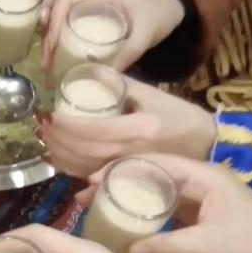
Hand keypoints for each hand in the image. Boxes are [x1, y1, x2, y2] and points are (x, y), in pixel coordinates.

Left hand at [41, 76, 214, 177]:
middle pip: (86, 152)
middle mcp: (134, 154)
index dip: (68, 125)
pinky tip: (60, 162)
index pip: (95, 130)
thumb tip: (87, 69)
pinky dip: (74, 174)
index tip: (51, 114)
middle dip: (58, 140)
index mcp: (141, 129)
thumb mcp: (153, 94)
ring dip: (61, 157)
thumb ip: (120, 83)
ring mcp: (132, 171)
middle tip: (42, 125)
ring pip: (86, 170)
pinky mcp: (130, 181)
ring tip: (46, 140)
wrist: (209, 146)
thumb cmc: (181, 117)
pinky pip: (95, 182)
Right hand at [43, 0, 184, 71]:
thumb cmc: (160, 12)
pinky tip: (62, 70)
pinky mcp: (96, 30)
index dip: (53, 19)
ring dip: (53, 49)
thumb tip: (106, 77)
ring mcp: (92, 16)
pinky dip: (65, 53)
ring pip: (63, 28)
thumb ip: (130, 51)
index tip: (52, 44)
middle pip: (58, 16)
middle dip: (48, 40)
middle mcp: (91, 4)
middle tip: (46, 66)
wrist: (173, 9)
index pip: (65, 0)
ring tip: (49, 72)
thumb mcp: (147, 32)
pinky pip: (74, 38)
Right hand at [76, 154, 251, 252]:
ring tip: (100, 203)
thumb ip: (167, 246)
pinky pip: (169, 201)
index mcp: (204, 174)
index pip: (157, 161)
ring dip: (132, 193)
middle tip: (88, 191)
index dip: (123, 168)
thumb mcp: (208, 244)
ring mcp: (202, 190)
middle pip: (154, 170)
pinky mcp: (203, 206)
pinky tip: (127, 217)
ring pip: (159, 186)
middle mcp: (201, 176)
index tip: (93, 177)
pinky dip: (147, 207)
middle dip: (121, 179)